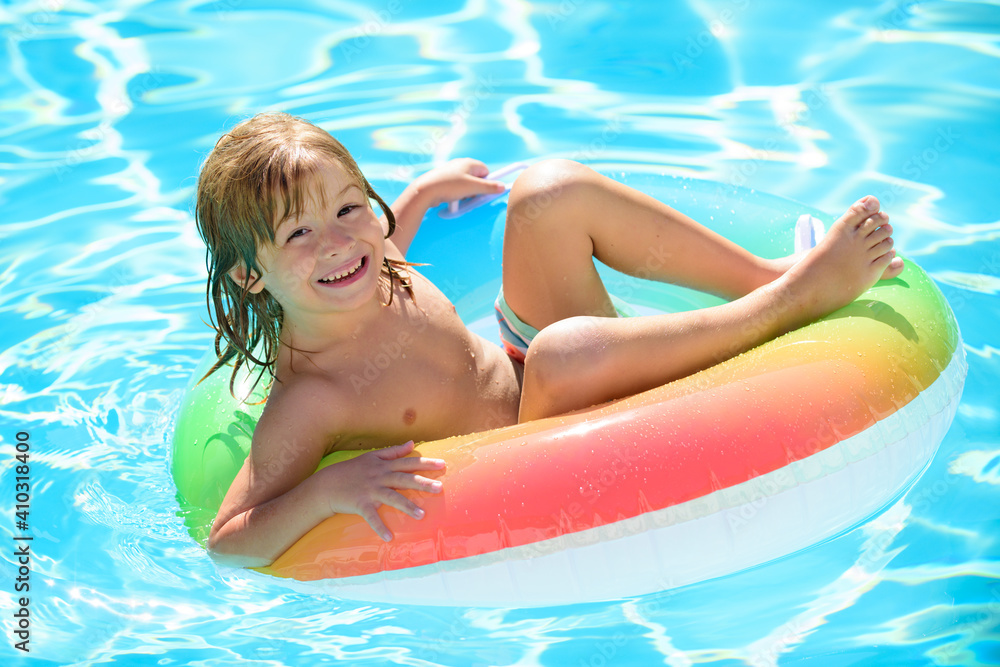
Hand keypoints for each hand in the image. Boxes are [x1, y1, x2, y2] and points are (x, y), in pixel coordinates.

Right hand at [323, 440, 444, 541]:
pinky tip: (389, 537)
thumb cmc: (352, 470)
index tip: (443, 465)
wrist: (327, 484)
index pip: (408, 462)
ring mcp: (370, 490)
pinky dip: (379, 527)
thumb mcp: (372, 457)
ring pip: (391, 498)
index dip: (426, 463)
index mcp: (383, 465)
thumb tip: (412, 443)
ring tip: (422, 515)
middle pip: (404, 479)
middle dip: (422, 483)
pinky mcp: (360, 504)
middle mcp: (379, 476)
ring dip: (407, 506)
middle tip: (440, 488)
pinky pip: (372, 517)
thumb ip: (394, 451)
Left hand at [413, 158, 505, 207]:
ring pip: (466, 184)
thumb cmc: (450, 186)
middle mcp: (460, 165)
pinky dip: (457, 194)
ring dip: (466, 194)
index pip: (485, 171)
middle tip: (473, 197)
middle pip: (476, 178)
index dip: (487, 182)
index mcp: (469, 163)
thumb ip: (489, 187)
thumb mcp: (473, 188)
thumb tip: (502, 186)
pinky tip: (452, 200)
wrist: (426, 190)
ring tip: (460, 199)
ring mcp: (451, 172)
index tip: (487, 191)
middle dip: (476, 190)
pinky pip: (456, 188)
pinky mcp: (444, 180)